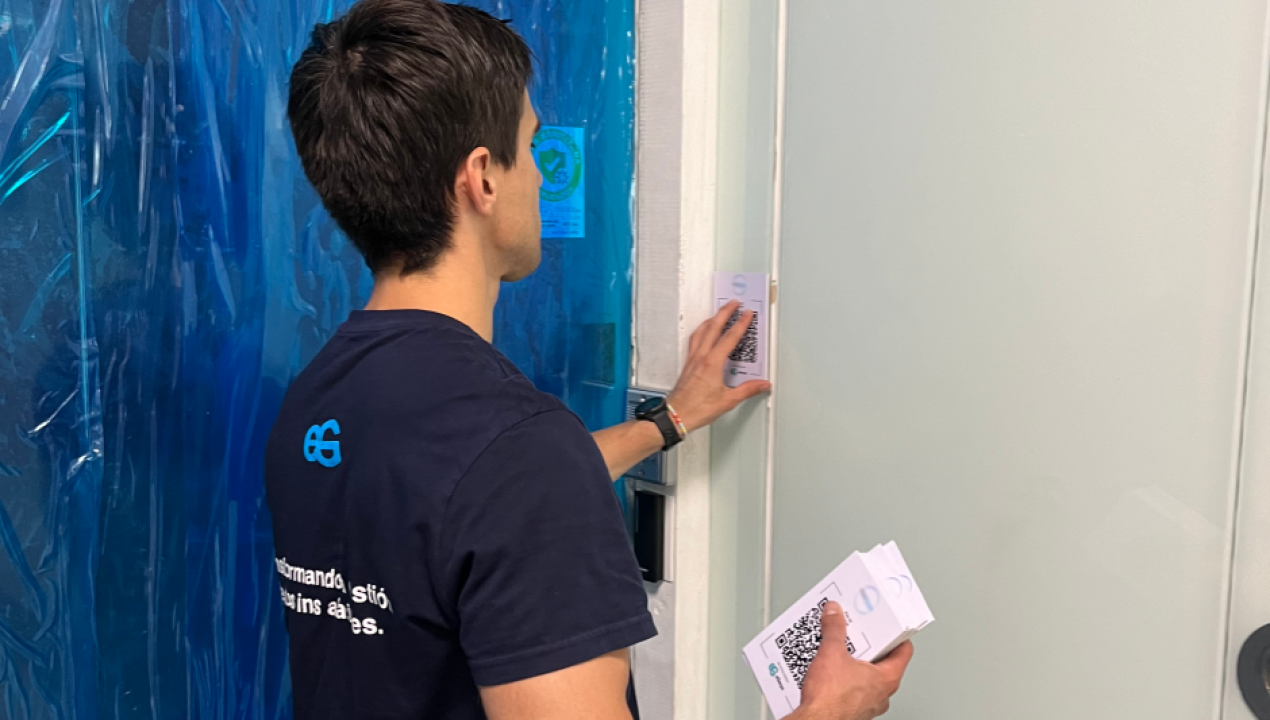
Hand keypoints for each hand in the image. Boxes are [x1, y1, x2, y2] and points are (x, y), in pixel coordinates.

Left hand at [666, 301, 771, 432]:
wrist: (676, 414)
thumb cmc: (698, 408)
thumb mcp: (728, 400)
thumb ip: (747, 390)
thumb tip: (763, 384)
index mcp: (713, 363)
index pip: (730, 337)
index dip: (740, 324)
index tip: (747, 314)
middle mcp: (701, 356)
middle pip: (714, 327)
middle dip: (725, 313)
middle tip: (734, 303)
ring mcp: (693, 358)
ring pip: (701, 331)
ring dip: (711, 319)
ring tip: (719, 313)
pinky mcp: (688, 363)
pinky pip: (694, 340)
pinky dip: (701, 330)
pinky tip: (703, 332)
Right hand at [791, 602, 912, 719]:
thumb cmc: (831, 700)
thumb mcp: (831, 652)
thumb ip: (834, 629)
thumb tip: (834, 613)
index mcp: (887, 678)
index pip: (903, 650)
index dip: (895, 633)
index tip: (885, 623)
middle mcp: (882, 693)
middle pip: (882, 661)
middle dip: (868, 645)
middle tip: (856, 632)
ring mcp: (869, 703)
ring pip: (867, 676)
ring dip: (854, 662)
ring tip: (838, 649)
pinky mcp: (854, 709)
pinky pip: (853, 688)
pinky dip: (844, 677)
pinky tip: (828, 670)